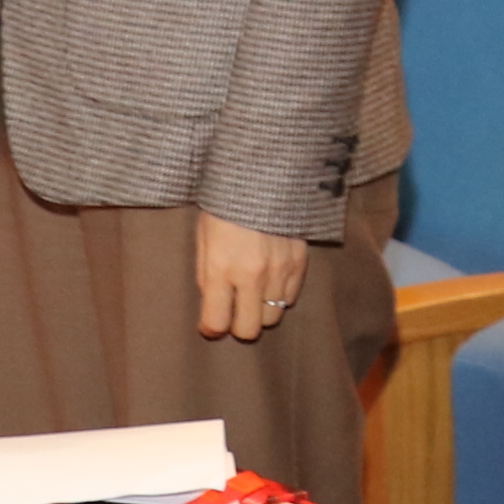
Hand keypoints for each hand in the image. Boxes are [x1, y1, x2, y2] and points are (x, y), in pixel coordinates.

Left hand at [192, 213, 307, 340]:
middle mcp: (252, 275)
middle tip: (233, 310)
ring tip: (253, 293)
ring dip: (260, 310)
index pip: (216, 322)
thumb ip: (206, 275)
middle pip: (249, 330)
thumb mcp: (203, 237)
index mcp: (222, 267)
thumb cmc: (225, 203)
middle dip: (237, 325)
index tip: (210, 322)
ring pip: (272, 318)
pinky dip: (279, 296)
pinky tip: (270, 279)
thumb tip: (212, 305)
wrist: (264, 173)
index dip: (210, 327)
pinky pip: (290, 298)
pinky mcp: (300, 262)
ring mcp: (280, 271)